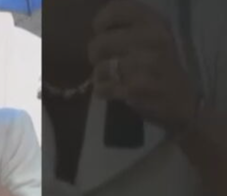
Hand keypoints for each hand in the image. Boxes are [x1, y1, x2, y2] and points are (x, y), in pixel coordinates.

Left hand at [89, 0, 199, 130]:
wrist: (185, 101)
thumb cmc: (163, 67)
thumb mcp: (154, 37)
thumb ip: (129, 27)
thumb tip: (100, 28)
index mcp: (154, 22)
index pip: (115, 10)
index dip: (101, 23)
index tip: (103, 33)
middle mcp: (151, 39)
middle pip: (98, 43)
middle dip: (96, 56)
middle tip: (108, 62)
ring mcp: (145, 64)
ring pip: (99, 68)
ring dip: (101, 76)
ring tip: (115, 78)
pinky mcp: (136, 88)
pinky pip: (102, 88)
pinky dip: (104, 92)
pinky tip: (116, 91)